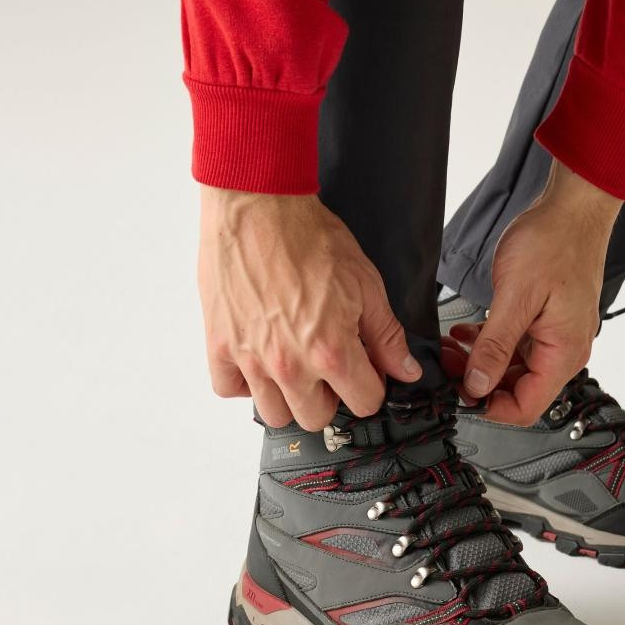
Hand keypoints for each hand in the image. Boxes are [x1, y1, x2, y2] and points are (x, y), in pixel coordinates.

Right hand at [198, 187, 421, 429]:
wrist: (259, 206)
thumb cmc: (308, 237)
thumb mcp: (365, 284)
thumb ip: (386, 335)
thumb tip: (405, 370)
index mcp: (330, 352)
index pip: (364, 403)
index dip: (371, 386)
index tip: (366, 371)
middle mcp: (289, 365)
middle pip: (317, 418)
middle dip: (331, 397)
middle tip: (329, 367)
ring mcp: (250, 359)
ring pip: (274, 414)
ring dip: (289, 397)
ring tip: (295, 366)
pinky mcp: (219, 345)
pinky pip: (228, 388)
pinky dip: (243, 382)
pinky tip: (259, 360)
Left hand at [453, 163, 621, 424]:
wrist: (571, 210)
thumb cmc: (554, 243)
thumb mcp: (516, 297)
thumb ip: (495, 346)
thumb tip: (478, 385)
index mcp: (563, 353)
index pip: (526, 408)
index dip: (488, 408)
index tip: (458, 394)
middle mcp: (564, 350)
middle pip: (517, 391)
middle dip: (478, 382)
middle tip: (447, 365)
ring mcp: (556, 337)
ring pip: (513, 370)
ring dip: (480, 363)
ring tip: (451, 348)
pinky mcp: (546, 322)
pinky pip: (516, 347)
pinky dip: (489, 344)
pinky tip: (467, 333)